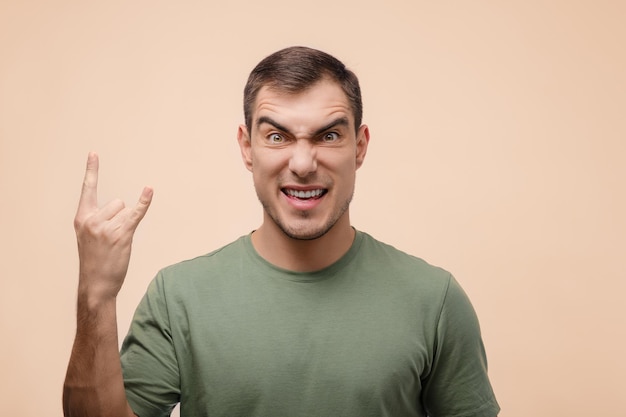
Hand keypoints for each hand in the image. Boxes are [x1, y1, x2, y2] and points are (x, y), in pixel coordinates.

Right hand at [73, 152, 152, 301]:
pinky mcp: (122, 234)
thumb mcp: (88, 236)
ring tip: (116, 244)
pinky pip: (136, 213)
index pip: (88, 189)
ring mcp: (106, 227)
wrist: (95, 284)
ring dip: (126, 225)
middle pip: (117, 202)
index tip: (94, 152)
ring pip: (126, 211)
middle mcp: (92, 220)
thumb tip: (121, 207)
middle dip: (118, 218)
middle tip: (110, 239)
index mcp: (81, 218)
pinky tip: (149, 190)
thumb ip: (98, 219)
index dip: (91, 170)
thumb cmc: (94, 260)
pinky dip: (144, 202)